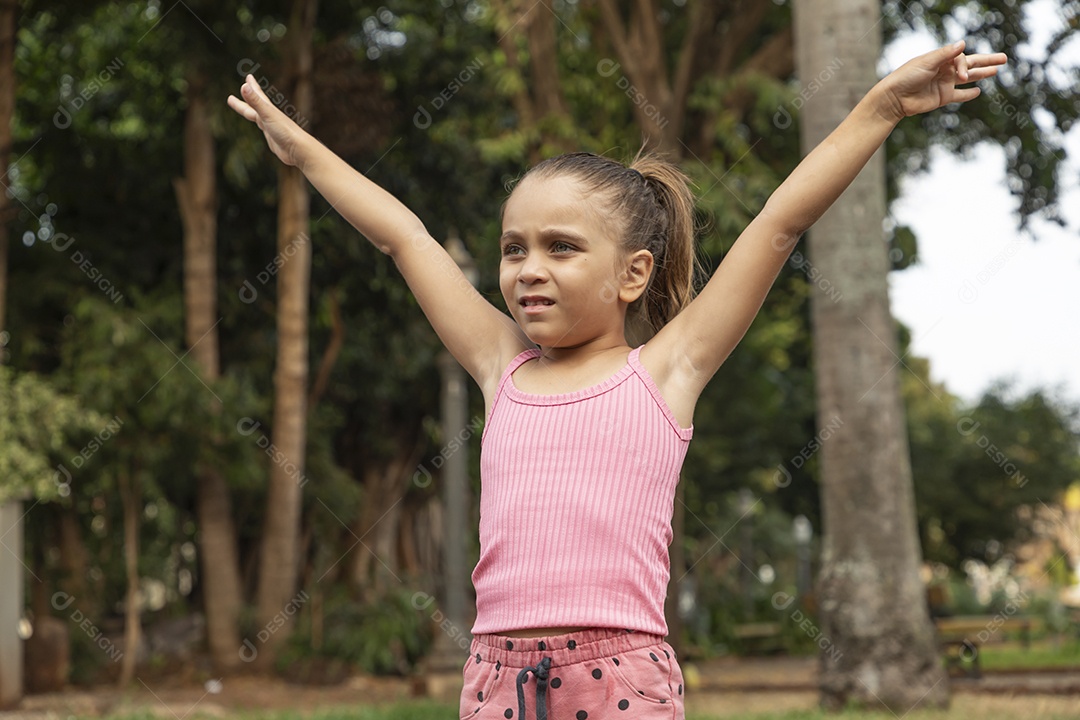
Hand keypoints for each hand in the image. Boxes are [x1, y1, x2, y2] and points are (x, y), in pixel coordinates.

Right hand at [227, 75, 303, 166]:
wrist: (299, 150)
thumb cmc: (286, 131)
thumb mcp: (267, 114)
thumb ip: (255, 101)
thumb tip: (244, 86)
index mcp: (268, 109)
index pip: (258, 95)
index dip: (252, 86)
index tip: (249, 77)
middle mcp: (270, 116)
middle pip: (255, 106)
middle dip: (246, 99)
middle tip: (234, 95)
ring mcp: (272, 127)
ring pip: (258, 117)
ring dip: (251, 112)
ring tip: (246, 110)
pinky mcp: (273, 138)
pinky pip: (264, 129)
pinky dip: (260, 125)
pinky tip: (261, 126)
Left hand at [877, 41, 1007, 122]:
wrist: (894, 98)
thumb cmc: (906, 77)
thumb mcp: (926, 62)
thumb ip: (945, 55)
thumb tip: (963, 43)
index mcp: (941, 59)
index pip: (962, 58)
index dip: (964, 66)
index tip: (960, 75)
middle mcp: (945, 70)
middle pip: (971, 63)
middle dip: (987, 61)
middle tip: (1004, 58)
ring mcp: (945, 84)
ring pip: (968, 78)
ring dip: (982, 74)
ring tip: (997, 71)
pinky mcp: (943, 98)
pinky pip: (959, 95)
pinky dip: (969, 94)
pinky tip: (978, 91)